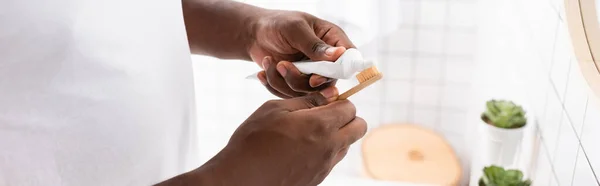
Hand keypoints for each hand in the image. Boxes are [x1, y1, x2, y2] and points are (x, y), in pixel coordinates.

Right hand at [191, 87, 366, 185]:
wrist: (242, 177)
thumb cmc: (254, 140)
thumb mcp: (275, 109)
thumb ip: (306, 101)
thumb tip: (328, 96)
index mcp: (320, 126)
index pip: (350, 108)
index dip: (339, 101)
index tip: (324, 102)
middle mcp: (329, 147)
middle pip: (359, 128)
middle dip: (348, 118)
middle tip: (324, 115)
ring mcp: (325, 166)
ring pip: (347, 145)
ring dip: (337, 135)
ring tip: (309, 133)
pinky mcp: (317, 179)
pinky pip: (332, 160)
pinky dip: (325, 151)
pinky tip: (301, 148)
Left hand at [249, 10, 355, 97]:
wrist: (255, 34)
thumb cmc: (278, 24)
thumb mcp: (296, 29)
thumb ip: (315, 44)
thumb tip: (339, 54)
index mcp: (333, 40)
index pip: (349, 59)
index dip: (337, 72)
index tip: (314, 77)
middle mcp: (326, 60)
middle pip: (327, 82)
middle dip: (302, 79)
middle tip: (283, 66)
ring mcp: (312, 73)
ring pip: (308, 92)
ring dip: (285, 80)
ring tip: (270, 62)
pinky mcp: (297, 84)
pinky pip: (291, 95)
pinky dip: (275, 85)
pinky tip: (264, 72)